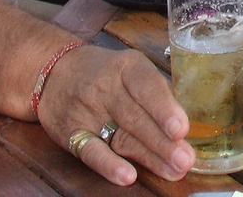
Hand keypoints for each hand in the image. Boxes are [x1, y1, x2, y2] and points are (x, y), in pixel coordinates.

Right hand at [38, 44, 192, 185]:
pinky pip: (91, 151)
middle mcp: (105, 86)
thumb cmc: (107, 74)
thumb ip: (157, 92)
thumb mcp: (131, 69)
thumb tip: (186, 126)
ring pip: (120, 137)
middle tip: (185, 159)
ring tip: (172, 170)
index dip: (164, 109)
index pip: (147, 87)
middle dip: (163, 142)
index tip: (181, 129)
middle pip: (137, 117)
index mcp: (127, 66)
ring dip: (148, 157)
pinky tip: (127, 175)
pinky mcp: (71, 133)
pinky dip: (109, 165)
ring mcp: (87, 110)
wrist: (55, 73)